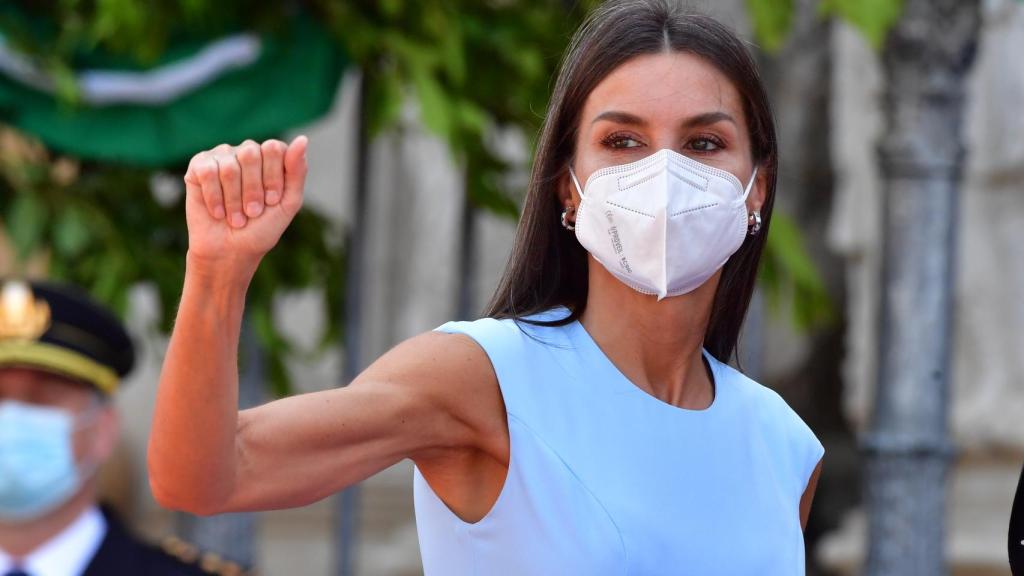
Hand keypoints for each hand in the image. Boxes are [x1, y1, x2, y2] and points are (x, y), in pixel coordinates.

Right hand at [183, 136, 307, 267]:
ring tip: (235, 218)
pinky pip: (207, 172)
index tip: (272, 201)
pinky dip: (214, 198)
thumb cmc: (261, 228)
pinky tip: (217, 212)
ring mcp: (222, 156)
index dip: (272, 178)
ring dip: (234, 200)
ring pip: (229, 167)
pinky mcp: (199, 166)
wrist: (231, 251)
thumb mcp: (288, 203)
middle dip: (253, 190)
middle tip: (252, 212)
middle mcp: (246, 151)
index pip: (274, 148)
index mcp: (270, 157)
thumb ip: (297, 171)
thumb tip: (302, 139)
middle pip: (250, 154)